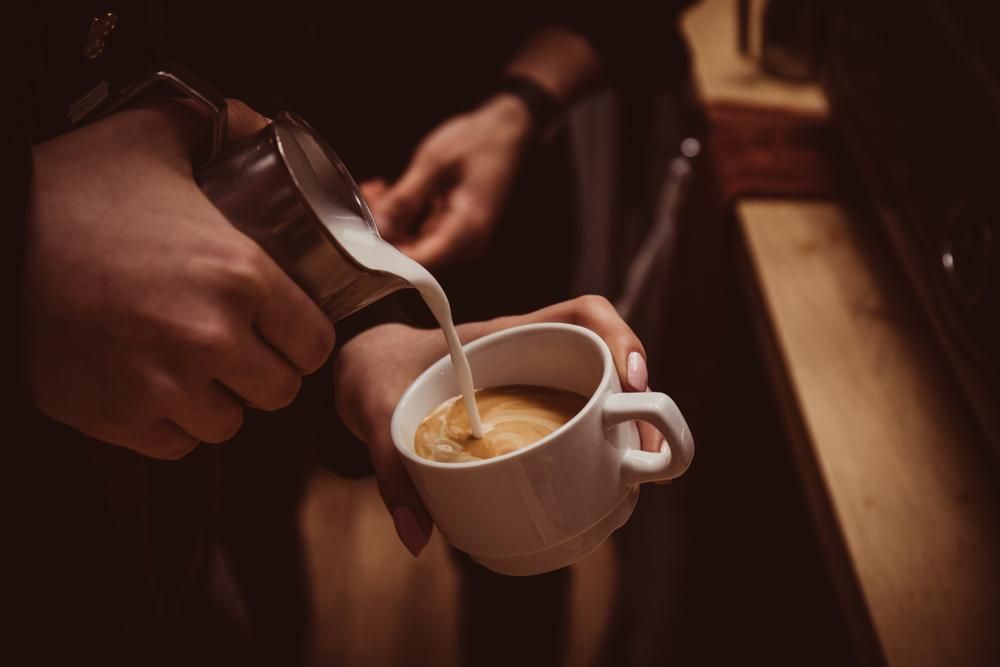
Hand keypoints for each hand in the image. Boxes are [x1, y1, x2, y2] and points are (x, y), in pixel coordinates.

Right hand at [23, 101, 335, 458]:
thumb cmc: (71, 187)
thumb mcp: (152, 136)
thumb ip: (220, 125)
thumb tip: (259, 123)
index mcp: (240, 275)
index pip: (316, 343)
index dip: (305, 337)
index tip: (287, 330)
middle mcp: (212, 337)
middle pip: (280, 390)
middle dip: (267, 370)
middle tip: (241, 348)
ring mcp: (164, 386)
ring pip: (230, 424)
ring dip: (221, 400)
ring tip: (198, 368)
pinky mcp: (118, 419)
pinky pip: (177, 445)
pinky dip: (173, 425)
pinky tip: (158, 388)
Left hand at [333, 295, 660, 556]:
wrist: (365, 373)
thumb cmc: (376, 375)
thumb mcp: (373, 411)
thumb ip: (390, 468)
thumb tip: (417, 538)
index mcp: (505, 337)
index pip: (583, 314)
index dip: (619, 337)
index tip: (630, 378)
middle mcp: (532, 359)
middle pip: (609, 363)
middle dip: (642, 401)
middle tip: (650, 451)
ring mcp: (536, 390)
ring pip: (600, 401)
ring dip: (626, 433)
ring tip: (640, 476)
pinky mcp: (530, 420)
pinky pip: (576, 430)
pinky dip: (597, 457)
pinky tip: (599, 491)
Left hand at [363, 94, 533, 268]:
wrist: (506, 131)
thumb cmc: (478, 142)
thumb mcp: (435, 164)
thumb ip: (406, 198)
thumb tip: (380, 228)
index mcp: (466, 231)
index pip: (420, 262)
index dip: (387, 253)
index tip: (362, 234)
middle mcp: (465, 243)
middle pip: (414, 256)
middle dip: (384, 233)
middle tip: (367, 201)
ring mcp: (459, 238)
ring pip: (413, 244)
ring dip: (389, 222)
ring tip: (375, 191)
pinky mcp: (452, 229)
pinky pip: (420, 233)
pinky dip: (401, 217)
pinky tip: (387, 194)